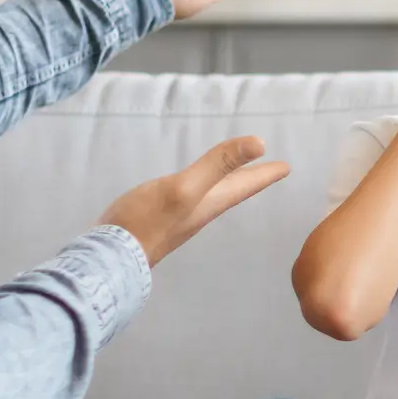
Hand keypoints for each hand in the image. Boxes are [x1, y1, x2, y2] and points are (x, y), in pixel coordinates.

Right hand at [101, 136, 289, 264]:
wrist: (110, 255)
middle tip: (272, 170)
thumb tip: (259, 143)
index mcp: (211, 203)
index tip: (287, 167)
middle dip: (252, 179)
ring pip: (213, 195)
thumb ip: (218, 165)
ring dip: (229, 183)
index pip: (245, 186)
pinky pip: (190, 198)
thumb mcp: (185, 188)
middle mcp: (200, 211)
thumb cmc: (148, 221)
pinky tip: (190, 188)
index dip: (265, 174)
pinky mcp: (160, 218)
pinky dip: (201, 188)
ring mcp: (180, 217)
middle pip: (233, 191)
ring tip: (238, 176)